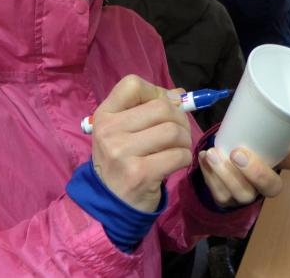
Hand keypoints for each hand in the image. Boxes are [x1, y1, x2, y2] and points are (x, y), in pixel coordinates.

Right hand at [90, 75, 192, 212]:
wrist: (108, 205)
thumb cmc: (120, 162)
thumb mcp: (122, 132)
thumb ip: (147, 109)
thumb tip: (180, 94)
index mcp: (105, 115)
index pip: (133, 84)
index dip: (155, 92)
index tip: (161, 108)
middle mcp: (110, 131)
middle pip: (161, 107)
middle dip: (180, 119)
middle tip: (178, 132)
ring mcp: (123, 152)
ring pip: (173, 131)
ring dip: (184, 139)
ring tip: (178, 148)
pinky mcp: (140, 173)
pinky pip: (178, 155)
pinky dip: (184, 157)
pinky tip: (175, 163)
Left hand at [197, 145, 289, 206]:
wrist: (226, 158)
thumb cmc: (249, 148)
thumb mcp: (263, 141)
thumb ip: (280, 136)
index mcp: (277, 171)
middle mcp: (263, 188)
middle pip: (266, 189)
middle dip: (253, 172)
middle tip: (237, 152)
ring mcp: (243, 195)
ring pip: (237, 194)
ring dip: (223, 174)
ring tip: (211, 154)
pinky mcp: (224, 198)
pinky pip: (216, 192)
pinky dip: (208, 174)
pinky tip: (203, 157)